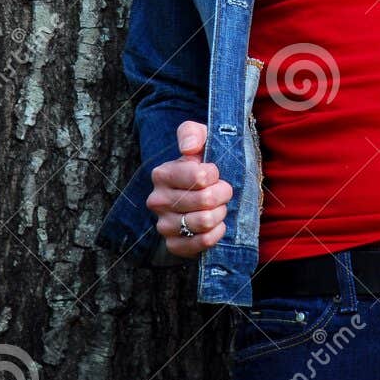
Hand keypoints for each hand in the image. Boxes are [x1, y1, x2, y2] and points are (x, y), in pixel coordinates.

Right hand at [146, 120, 233, 257]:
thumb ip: (192, 134)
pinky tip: (217, 225)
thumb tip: (189, 149)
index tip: (215, 173)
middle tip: (222, 191)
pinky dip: (216, 234)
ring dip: (220, 213)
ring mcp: (164, 225)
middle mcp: (157, 201)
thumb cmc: (204, 163)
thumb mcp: (200, 139)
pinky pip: (202, 242)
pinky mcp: (174, 245)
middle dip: (222, 194)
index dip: (215, 175)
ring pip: (205, 221)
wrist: (207, 193)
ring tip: (218, 207)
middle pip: (205, 200)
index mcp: (162, 174)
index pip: (199, 177)